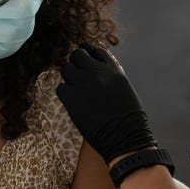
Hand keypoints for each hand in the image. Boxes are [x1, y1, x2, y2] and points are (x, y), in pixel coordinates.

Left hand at [56, 44, 156, 163]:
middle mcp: (98, 72)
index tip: (86, 61)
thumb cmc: (129, 118)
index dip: (89, 55)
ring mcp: (83, 84)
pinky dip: (65, 93)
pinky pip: (61, 88)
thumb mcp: (124, 88)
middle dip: (76, 63)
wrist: (125, 137)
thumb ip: (111, 75)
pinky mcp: (72, 99)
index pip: (96, 51)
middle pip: (77, 55)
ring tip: (76, 89)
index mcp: (114, 69)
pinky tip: (73, 101)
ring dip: (69, 77)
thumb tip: (97, 69)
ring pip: (66, 69)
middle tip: (78, 75)